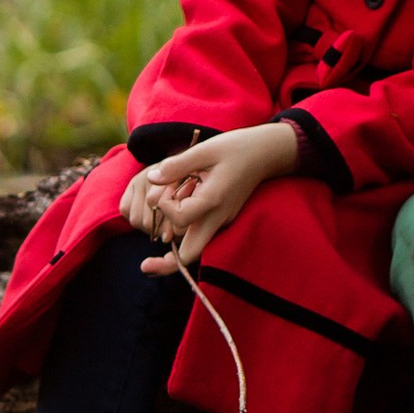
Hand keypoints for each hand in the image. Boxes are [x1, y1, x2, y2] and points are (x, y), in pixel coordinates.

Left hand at [123, 121, 299, 274]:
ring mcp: (221, 221)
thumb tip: (151, 179)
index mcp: (213, 200)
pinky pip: (200, 234)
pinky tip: (177, 206)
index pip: (179, 218)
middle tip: (145, 265)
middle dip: (166, 263)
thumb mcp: (205, 149)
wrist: (267, 153)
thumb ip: (177, 165)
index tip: (166, 185)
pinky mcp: (222, 219)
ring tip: (165, 213)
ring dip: (175, 240)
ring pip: (194, 248)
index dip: (164, 204)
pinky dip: (185, 229)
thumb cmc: (236, 147)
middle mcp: (218, 218)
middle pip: (189, 255)